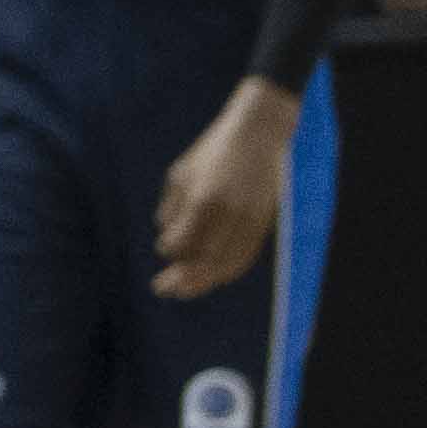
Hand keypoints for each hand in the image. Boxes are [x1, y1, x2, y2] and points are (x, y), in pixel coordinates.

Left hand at [150, 78, 296, 300]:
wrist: (259, 135)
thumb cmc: (212, 152)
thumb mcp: (181, 173)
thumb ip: (173, 208)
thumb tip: (167, 239)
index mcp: (205, 200)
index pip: (183, 241)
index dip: (170, 249)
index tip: (165, 249)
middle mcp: (231, 215)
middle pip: (206, 260)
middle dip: (183, 279)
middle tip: (163, 290)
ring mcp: (251, 220)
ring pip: (229, 263)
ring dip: (205, 281)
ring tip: (184, 291)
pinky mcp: (264, 223)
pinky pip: (246, 255)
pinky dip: (228, 270)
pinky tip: (212, 279)